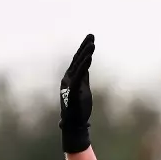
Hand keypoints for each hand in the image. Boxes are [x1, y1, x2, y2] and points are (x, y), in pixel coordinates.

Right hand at [60, 34, 94, 153]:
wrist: (73, 124)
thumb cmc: (78, 109)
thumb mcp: (83, 89)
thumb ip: (83, 78)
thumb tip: (86, 68)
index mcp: (71, 78)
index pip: (78, 60)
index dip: (84, 49)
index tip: (90, 39)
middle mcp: (68, 78)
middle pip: (78, 59)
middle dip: (84, 46)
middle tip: (91, 35)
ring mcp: (70, 83)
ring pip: (79, 65)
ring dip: (86, 53)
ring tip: (92, 43)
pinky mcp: (73, 89)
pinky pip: (79, 74)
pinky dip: (84, 65)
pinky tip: (90, 57)